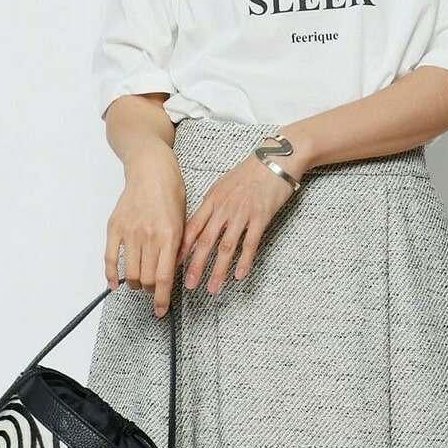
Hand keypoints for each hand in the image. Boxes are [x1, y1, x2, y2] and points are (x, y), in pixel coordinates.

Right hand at [106, 146, 186, 316]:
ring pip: (130, 273)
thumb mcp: (183, 220)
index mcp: (169, 235)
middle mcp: (149, 236)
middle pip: (147, 279)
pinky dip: (111, 276)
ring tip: (140, 281)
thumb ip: (177, 247)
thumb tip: (172, 271)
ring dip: (135, 283)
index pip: (164, 277)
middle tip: (154, 288)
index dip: (162, 298)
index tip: (161, 310)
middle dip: (151, 290)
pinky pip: (110, 259)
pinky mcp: (115, 227)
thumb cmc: (170, 191)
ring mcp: (130, 232)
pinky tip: (114, 284)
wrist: (150, 168)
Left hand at [179, 148, 296, 294]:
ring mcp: (242, 213)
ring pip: (226, 246)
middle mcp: (224, 208)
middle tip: (188, 284)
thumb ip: (211, 205)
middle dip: (195, 265)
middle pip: (206, 241)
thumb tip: (199, 223)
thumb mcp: (223, 185)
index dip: (182, 248)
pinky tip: (240, 275)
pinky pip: (250, 243)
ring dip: (218, 270)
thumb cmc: (249, 173)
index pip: (192, 228)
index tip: (173, 265)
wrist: (275, 160)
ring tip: (212, 287)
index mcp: (212, 200)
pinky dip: (244, 261)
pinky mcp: (261, 217)